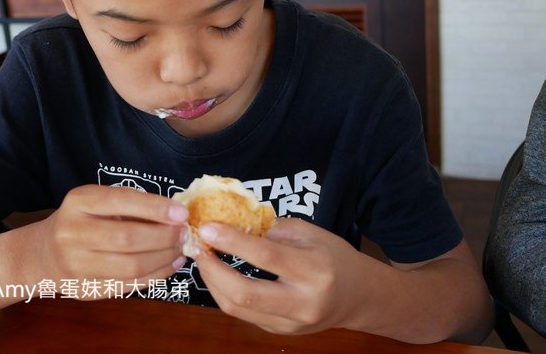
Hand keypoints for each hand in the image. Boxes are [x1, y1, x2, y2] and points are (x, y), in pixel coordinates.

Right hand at [37, 185, 187, 286]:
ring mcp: (76, 265)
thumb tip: (176, 215)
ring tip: (180, 249)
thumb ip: (131, 205)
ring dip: (163, 258)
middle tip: (184, 233)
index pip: (120, 202)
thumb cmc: (82, 220)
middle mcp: (72, 232)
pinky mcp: (86, 290)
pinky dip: (155, 275)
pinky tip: (169, 265)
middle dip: (163, 237)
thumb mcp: (98, 202)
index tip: (181, 212)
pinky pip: (128, 285)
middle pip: (126, 238)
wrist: (45, 253)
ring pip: (130, 266)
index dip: (154, 208)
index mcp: (78, 202)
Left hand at [193, 217, 374, 333]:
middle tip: (196, 246)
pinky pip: (243, 313)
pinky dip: (224, 292)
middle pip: (244, 293)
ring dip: (212, 281)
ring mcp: (290, 323)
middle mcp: (302, 302)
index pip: (266, 256)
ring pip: (237, 308)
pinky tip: (217, 273)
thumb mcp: (310, 232)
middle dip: (212, 269)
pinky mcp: (279, 331)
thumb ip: (272, 229)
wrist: (358, 297)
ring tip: (202, 258)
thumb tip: (232, 222)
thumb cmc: (333, 257)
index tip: (207, 228)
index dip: (232, 242)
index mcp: (314, 271)